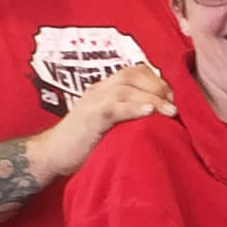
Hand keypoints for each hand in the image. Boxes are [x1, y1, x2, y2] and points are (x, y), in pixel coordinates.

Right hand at [41, 64, 175, 176]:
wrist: (52, 155)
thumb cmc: (84, 143)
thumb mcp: (110, 124)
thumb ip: (127, 116)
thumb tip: (159, 119)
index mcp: (104, 89)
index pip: (133, 71)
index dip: (155, 80)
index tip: (172, 97)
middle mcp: (98, 90)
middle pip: (131, 74)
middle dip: (157, 86)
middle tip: (174, 104)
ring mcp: (93, 102)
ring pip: (126, 89)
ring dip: (152, 98)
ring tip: (170, 111)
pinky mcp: (90, 117)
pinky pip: (113, 107)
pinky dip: (133, 108)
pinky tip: (149, 113)